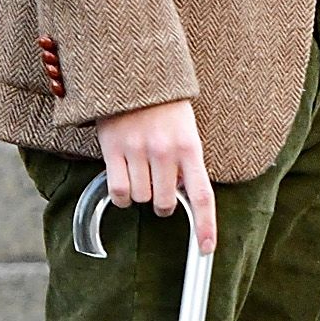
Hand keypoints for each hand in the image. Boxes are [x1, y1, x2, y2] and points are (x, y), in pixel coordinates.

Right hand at [97, 99, 216, 251]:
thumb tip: (184, 194)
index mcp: (190, 147)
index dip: (206, 226)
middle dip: (164, 203)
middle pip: (166, 203)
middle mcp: (165, 152)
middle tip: (160, 188)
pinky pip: (119, 191)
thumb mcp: (187, 129)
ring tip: (141, 172)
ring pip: (140, 198)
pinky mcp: (114, 149)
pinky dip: (121, 196)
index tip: (205, 248)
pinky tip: (125, 183)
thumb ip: (188, 161)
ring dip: (140, 194)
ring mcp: (138, 151)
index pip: (202, 196)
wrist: (134, 72)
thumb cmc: (164, 104)